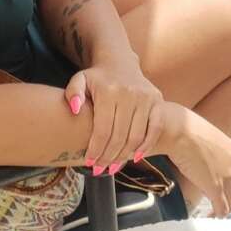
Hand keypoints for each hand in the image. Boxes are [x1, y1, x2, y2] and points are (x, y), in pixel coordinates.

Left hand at [63, 58, 163, 174]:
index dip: (96, 149)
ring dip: (125, 156)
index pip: (102, 129)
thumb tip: (74, 109)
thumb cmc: (97, 77)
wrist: (120, 61)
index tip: (89, 162)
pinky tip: (137, 157)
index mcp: (109, 91)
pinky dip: (147, 145)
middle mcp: (130, 94)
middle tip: (100, 169)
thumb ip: (73, 93)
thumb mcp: (79, 79)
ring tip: (114, 167)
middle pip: (119, 136)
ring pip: (136, 136)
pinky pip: (155, 129)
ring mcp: (146, 98)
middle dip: (108, 157)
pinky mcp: (158, 101)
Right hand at [159, 104, 230, 216]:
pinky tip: (210, 215)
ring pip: (230, 202)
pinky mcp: (215, 188)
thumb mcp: (208, 139)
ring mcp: (227, 177)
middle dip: (230, 201)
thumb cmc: (185, 130)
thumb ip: (213, 154)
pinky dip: (217, 215)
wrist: (179, 131)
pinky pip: (221, 209)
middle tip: (220, 208)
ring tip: (213, 213)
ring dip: (223, 209)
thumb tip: (206, 163)